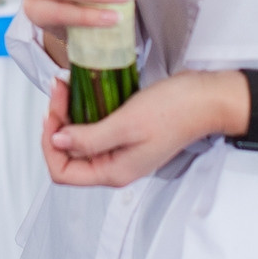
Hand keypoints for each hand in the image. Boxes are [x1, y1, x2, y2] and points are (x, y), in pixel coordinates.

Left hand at [41, 71, 237, 187]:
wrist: (206, 98)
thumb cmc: (174, 111)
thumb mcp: (127, 124)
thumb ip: (90, 138)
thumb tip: (58, 142)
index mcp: (114, 172)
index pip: (63, 172)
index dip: (50, 145)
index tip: (52, 115)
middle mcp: (115, 165)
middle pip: (69, 153)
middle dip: (58, 122)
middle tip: (59, 91)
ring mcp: (121, 149)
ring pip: (80, 137)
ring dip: (69, 113)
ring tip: (66, 86)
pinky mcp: (126, 132)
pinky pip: (95, 125)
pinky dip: (85, 109)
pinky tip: (83, 90)